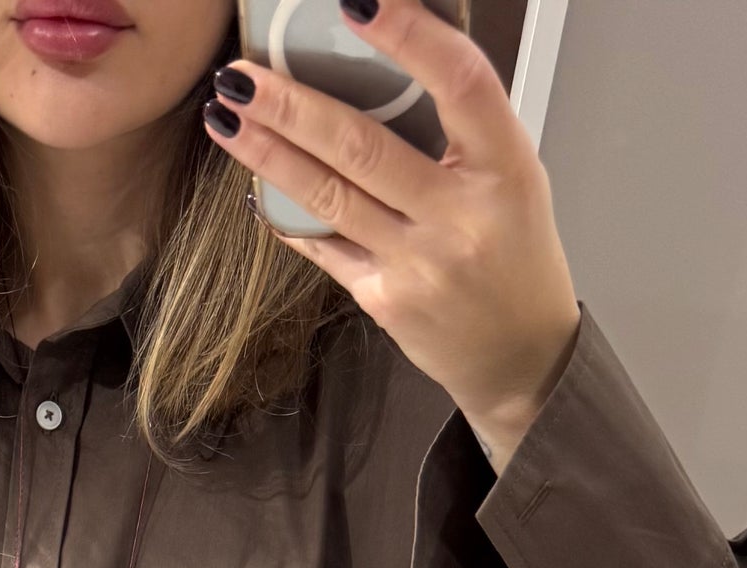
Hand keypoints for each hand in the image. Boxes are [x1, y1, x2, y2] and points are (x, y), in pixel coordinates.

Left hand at [203, 0, 580, 470]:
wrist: (519, 355)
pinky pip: (325, 246)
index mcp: (506, 167)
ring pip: (330, 196)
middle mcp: (461, 215)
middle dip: (292, 106)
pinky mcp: (385, 301)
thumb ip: (460, 126)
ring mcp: (419, 263)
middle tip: (242, 75)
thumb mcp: (513, 177)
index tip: (356, 1)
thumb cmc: (514, 254)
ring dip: (270, 154)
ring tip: (227, 116)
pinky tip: (253, 184)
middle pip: (363, 146)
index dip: (410, 36)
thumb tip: (383, 58)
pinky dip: (286, 213)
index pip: (460, 83)